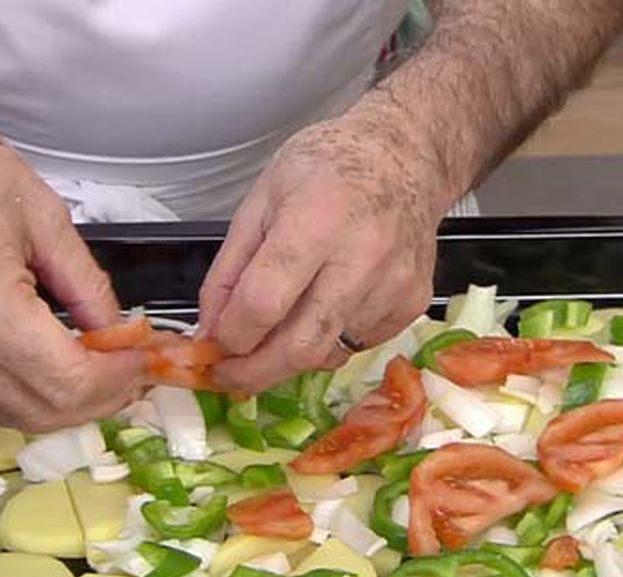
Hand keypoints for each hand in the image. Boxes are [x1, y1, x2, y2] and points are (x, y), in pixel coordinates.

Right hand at [0, 111, 143, 430]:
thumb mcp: (43, 215)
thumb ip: (87, 284)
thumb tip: (119, 331)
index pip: (71, 381)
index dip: (118, 378)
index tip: (144, 357)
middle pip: (45, 412)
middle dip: (100, 399)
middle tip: (131, 370)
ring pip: (13, 414)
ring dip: (64, 402)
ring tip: (100, 368)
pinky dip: (25, 391)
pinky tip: (50, 360)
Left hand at [198, 108, 452, 390]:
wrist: (406, 156)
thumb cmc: (328, 167)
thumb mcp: (261, 200)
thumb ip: (230, 269)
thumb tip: (210, 331)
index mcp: (315, 222)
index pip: (263, 303)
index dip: (230, 336)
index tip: (213, 346)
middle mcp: (361, 260)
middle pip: (300, 346)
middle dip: (255, 373)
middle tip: (230, 374)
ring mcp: (393, 287)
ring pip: (328, 353)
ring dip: (290, 356)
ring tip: (274, 335)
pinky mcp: (411, 304)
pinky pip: (358, 344)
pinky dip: (329, 341)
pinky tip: (322, 310)